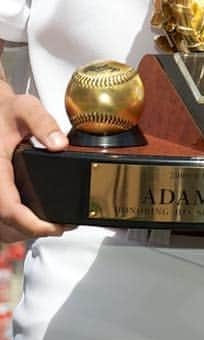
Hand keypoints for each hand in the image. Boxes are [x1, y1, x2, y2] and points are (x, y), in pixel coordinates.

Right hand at [0, 84, 69, 239]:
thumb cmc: (5, 110)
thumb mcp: (25, 108)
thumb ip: (44, 123)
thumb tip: (60, 145)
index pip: (9, 208)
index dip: (31, 224)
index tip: (55, 228)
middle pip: (4, 223)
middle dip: (31, 230)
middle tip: (61, 226)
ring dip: (21, 230)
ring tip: (50, 224)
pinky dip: (13, 223)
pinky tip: (31, 218)